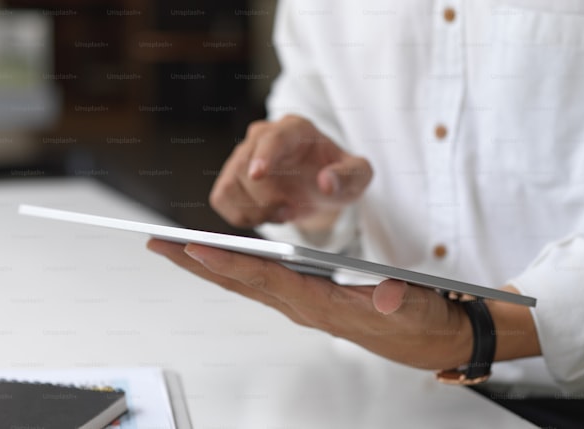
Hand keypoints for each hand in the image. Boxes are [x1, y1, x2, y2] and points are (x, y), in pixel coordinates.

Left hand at [147, 238, 475, 369]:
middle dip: (195, 262)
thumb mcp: (417, 309)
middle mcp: (301, 306)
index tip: (194, 246)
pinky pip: (256, 283)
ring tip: (169, 245)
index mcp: (321, 305)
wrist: (427, 340)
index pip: (266, 280)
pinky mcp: (302, 300)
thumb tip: (385, 295)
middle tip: (156, 243)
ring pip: (242, 282)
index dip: (230, 263)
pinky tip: (211, 257)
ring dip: (204, 264)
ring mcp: (299, 304)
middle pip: (239, 281)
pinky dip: (229, 267)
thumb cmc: (418, 321)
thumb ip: (400, 300)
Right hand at [210, 115, 372, 228]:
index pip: (273, 137)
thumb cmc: (338, 176)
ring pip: (230, 185)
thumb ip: (349, 177)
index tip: (258, 174)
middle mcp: (263, 136)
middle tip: (288, 212)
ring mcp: (242, 156)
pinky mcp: (230, 177)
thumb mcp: (358, 176)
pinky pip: (221, 198)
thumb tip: (327, 182)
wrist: (321, 186)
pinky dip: (240, 215)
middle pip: (246, 166)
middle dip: (265, 199)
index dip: (264, 155)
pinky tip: (264, 216)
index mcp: (294, 129)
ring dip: (253, 210)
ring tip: (281, 213)